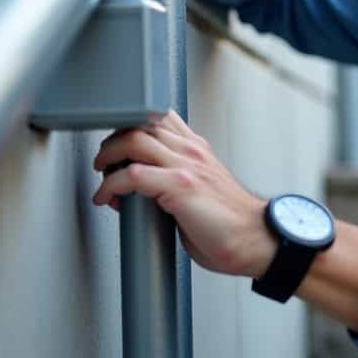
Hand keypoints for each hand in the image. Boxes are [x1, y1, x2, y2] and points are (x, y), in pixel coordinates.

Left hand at [92, 110, 275, 277]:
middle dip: (112, 141)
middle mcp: (191, 150)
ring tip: (102, 176)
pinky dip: (111, 185)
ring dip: (108, 157)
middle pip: (140, 123)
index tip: (118, 149)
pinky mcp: (180, 186)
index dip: (130, 127)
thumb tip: (144, 190)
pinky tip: (107, 198)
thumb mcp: (202, 188)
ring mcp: (186, 165)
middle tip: (103, 163)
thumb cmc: (230, 224)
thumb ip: (177, 179)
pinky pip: (133, 175)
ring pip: (133, 140)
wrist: (256, 240)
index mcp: (196, 148)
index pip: (158, 117)